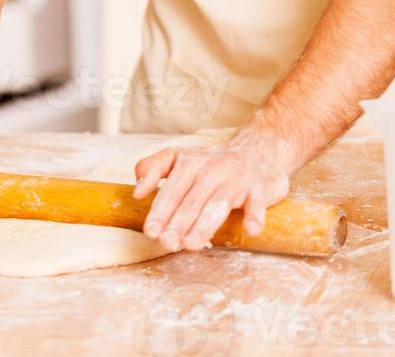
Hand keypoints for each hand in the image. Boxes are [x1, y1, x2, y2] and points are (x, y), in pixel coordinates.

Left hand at [132, 139, 289, 252]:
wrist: (257, 150)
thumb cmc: (211, 163)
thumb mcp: (178, 157)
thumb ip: (152, 169)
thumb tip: (136, 193)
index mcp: (189, 162)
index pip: (171, 190)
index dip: (160, 211)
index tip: (150, 231)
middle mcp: (211, 169)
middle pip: (192, 200)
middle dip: (178, 222)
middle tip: (167, 243)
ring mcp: (235, 179)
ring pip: (218, 204)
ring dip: (204, 225)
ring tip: (191, 244)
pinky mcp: (258, 189)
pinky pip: (256, 204)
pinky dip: (255, 216)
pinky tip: (251, 230)